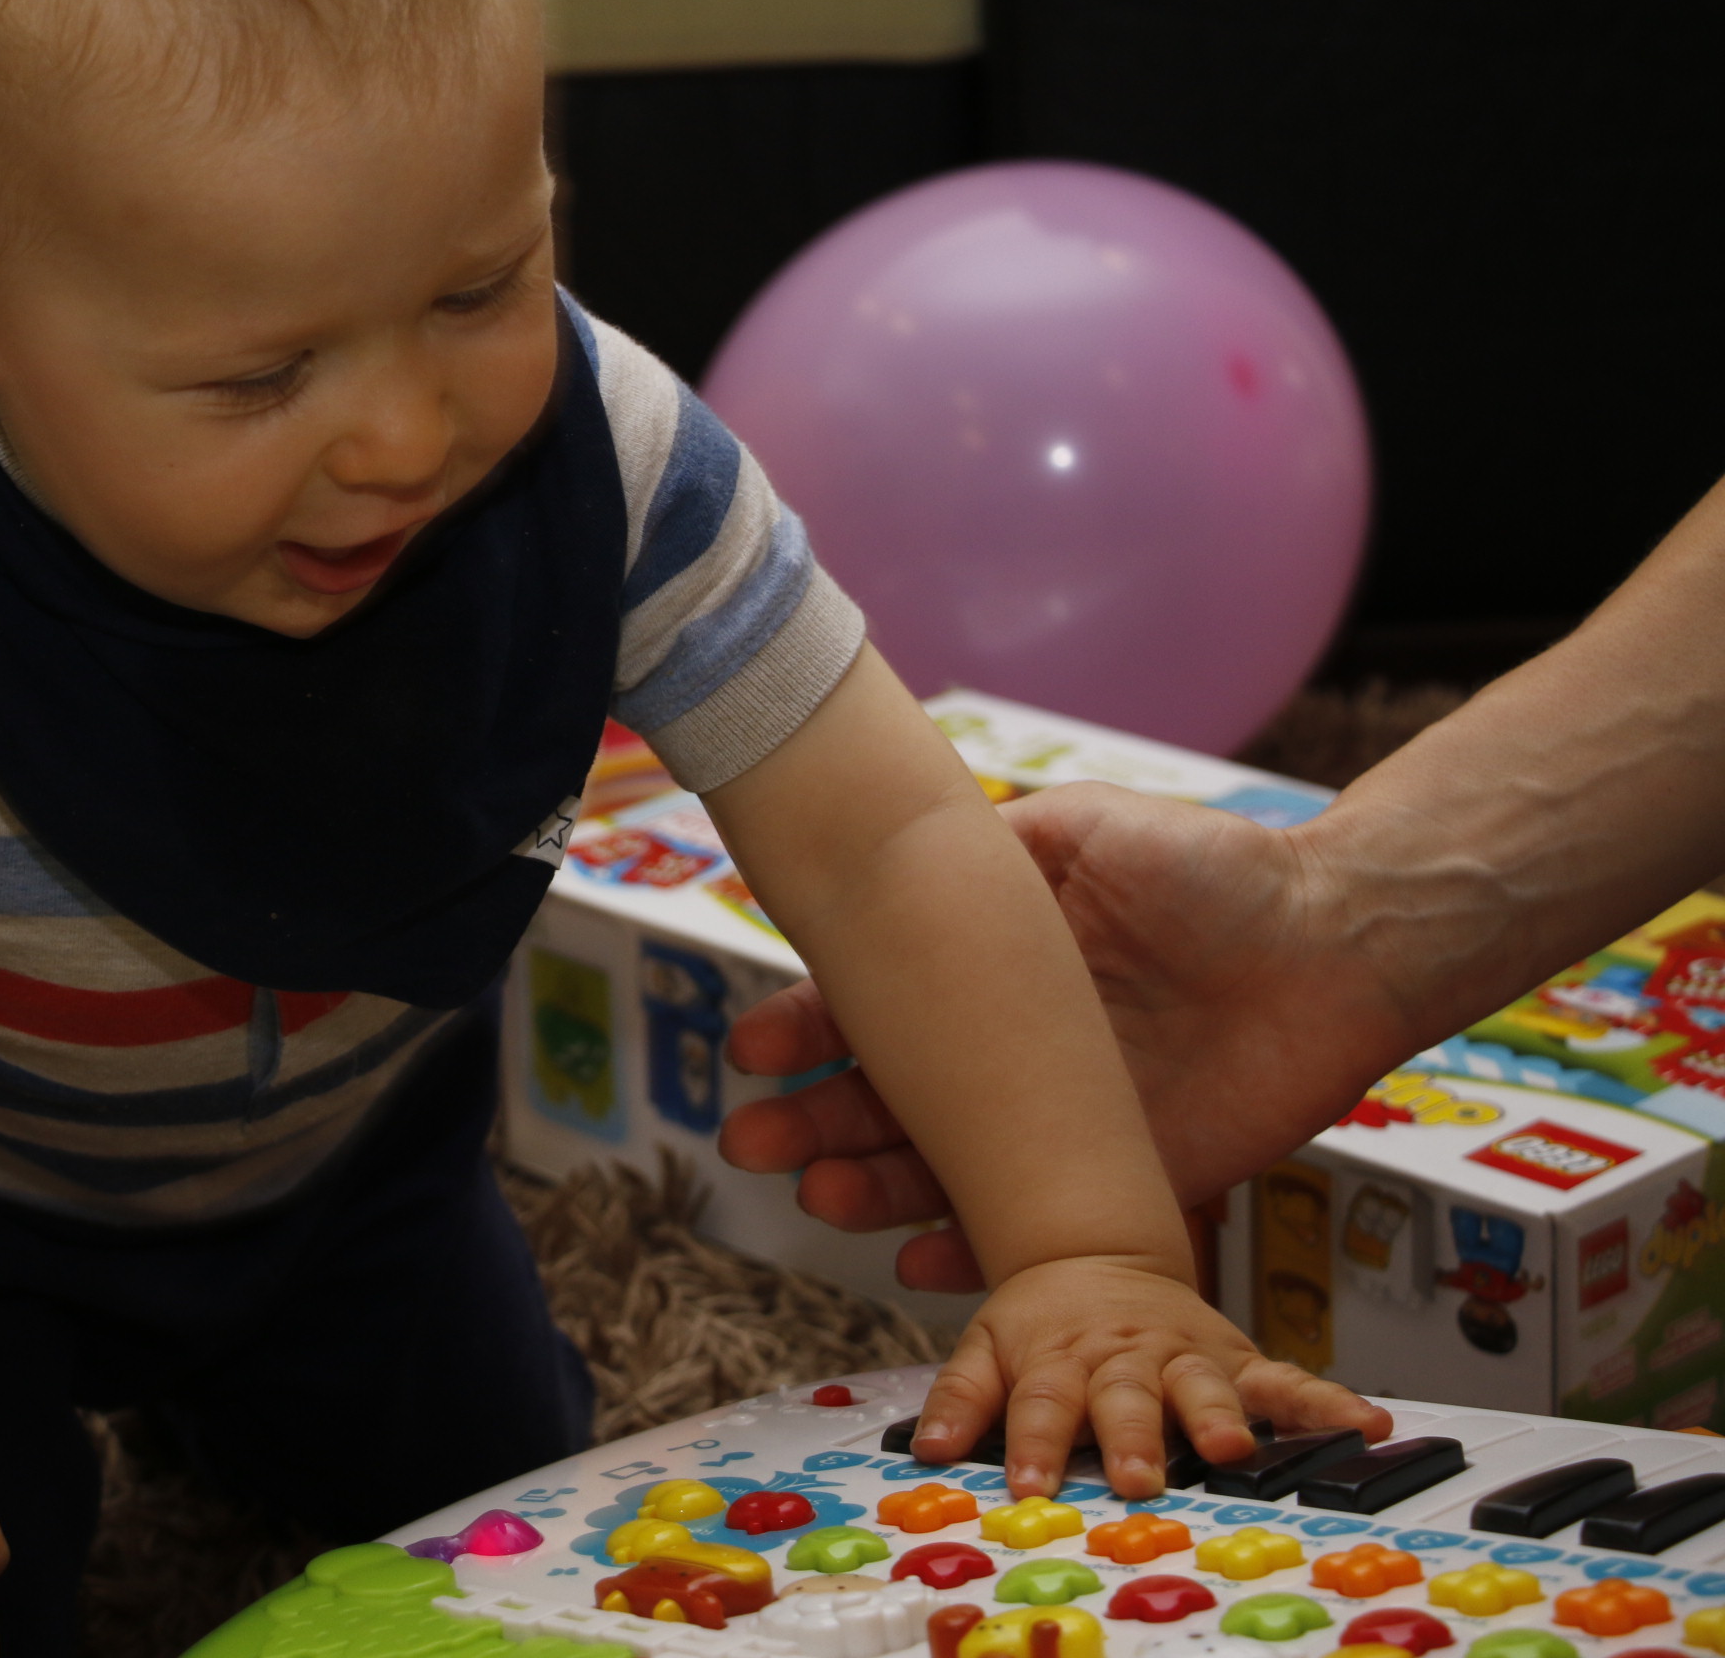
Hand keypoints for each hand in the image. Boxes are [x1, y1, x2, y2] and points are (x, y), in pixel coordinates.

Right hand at [720, 782, 1416, 1288]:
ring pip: (940, 1171)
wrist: (1337, 939)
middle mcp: (1013, 1055)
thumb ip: (989, 849)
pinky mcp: (1126, 1183)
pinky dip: (971, 1252)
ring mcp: (1062, 1126)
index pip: (877, 1009)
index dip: (809, 1030)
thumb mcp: (1080, 830)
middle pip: (888, 1101)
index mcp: (992, 975)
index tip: (753, 1049)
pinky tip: (915, 1259)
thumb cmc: (1214, 871)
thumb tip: (894, 857)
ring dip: (869, 1190)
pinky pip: (1034, 1229)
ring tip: (819, 1195)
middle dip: (811, 1122)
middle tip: (752, 1141)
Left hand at [917, 1256, 1390, 1498]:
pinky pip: (1286, 1380)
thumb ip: (961, 1398)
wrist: (1092, 1255)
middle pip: (1126, 1402)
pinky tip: (1362, 1422)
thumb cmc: (1042, 1320)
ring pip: (1205, 1389)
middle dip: (1131, 1440)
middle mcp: (1126, 1360)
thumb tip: (927, 1448)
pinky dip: (1324, 1401)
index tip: (1028, 1488)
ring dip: (1220, 1420)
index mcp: (1060, 1359)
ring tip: (1235, 1449)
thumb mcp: (986, 1346)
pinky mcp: (1236, 1360)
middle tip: (1135, 1477)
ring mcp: (1184, 1359)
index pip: (1041, 1407)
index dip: (1034, 1447)